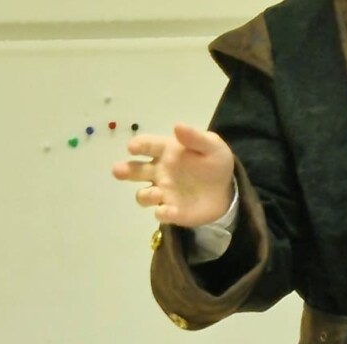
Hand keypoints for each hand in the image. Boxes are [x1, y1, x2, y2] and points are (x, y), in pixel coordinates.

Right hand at [112, 124, 234, 227]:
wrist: (227, 189)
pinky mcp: (172, 211)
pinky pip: (161, 213)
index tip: (133, 147)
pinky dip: (163, 213)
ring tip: (157, 193)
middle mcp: (159, 171)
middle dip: (125, 170)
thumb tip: (177, 126)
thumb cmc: (215, 162)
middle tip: (118, 171)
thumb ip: (195, 138)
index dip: (138, 145)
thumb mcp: (212, 146)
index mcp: (166, 151)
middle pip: (135, 170)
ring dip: (146, 195)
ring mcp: (163, 192)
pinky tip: (169, 210)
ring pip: (143, 195)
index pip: (147, 145)